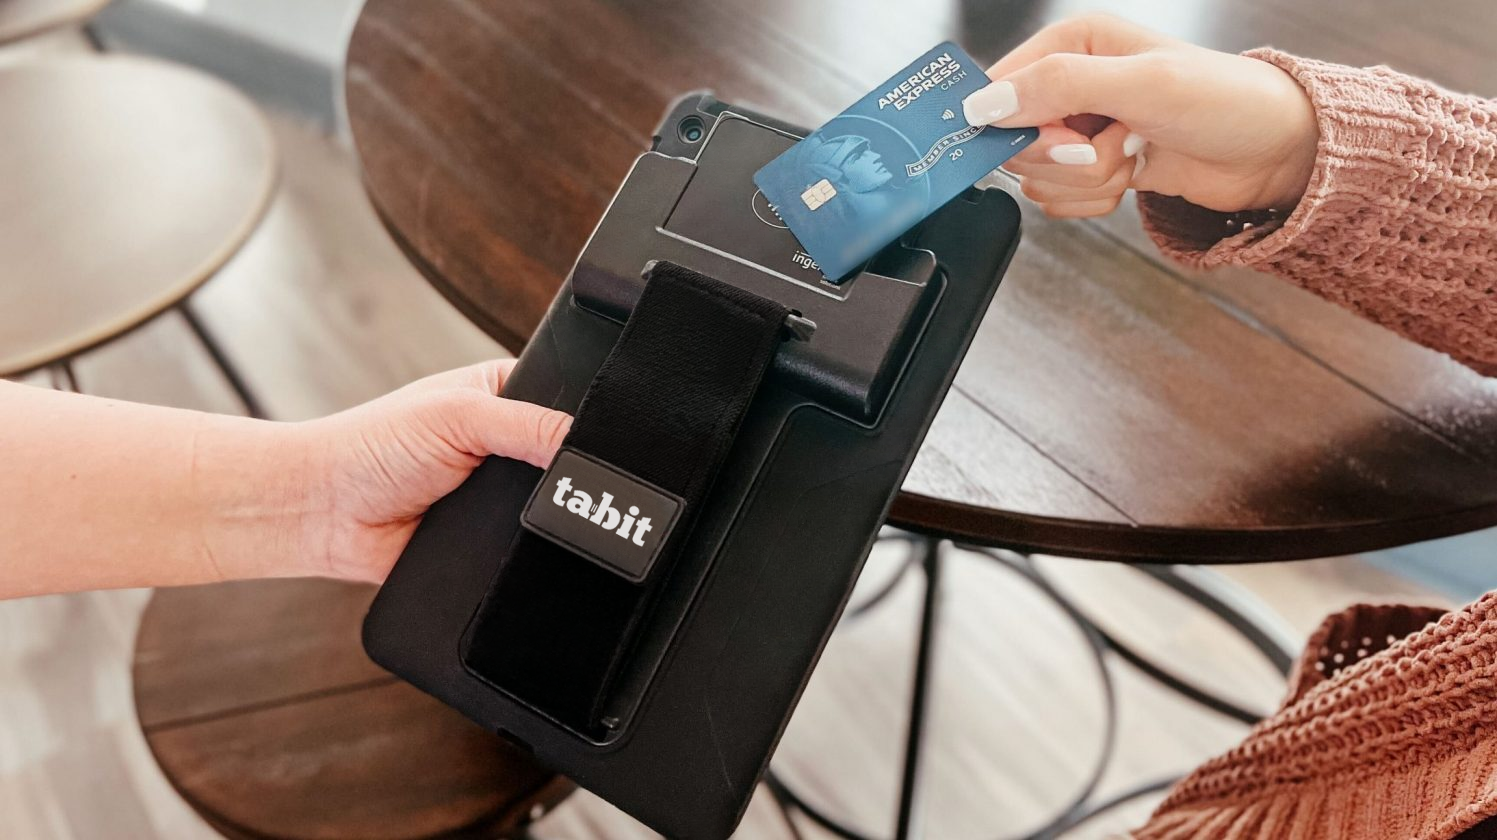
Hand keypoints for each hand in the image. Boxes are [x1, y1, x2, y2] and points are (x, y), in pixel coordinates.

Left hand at [297, 359, 570, 582]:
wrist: (325, 514)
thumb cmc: (372, 446)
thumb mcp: (457, 415)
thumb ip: (526, 424)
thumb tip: (583, 443)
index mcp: (504, 394)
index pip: (567, 398)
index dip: (583, 417)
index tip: (594, 437)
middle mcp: (507, 441)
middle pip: (565, 457)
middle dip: (562, 470)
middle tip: (548, 475)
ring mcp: (501, 493)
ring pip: (551, 506)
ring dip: (541, 511)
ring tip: (517, 507)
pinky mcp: (492, 538)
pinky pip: (527, 547)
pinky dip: (525, 547)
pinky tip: (514, 541)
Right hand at [961, 14, 1319, 217]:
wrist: (1275, 152)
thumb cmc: (1227, 101)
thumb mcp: (1142, 85)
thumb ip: (1059, 88)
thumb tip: (985, 104)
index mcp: (1073, 44)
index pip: (999, 87)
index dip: (1015, 124)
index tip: (1062, 137)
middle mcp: (1071, 84)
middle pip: (1015, 141)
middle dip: (1065, 158)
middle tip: (1112, 142)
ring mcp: (1082, 129)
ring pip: (1038, 178)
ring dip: (1087, 181)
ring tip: (1133, 155)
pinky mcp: (1094, 167)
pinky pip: (1061, 200)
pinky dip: (1095, 200)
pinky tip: (1133, 177)